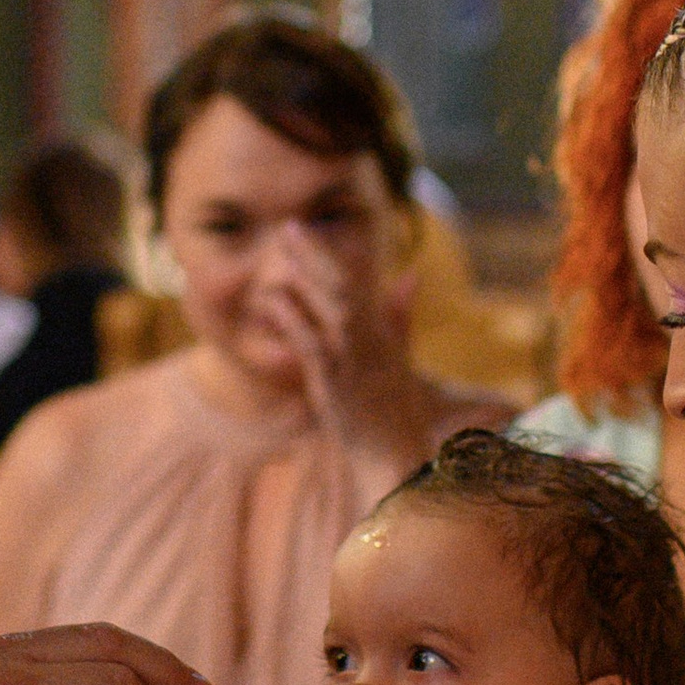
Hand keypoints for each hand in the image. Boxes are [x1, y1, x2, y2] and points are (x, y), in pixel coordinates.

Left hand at [248, 220, 424, 455]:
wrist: (398, 459)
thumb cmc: (397, 412)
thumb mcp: (401, 358)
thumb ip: (400, 316)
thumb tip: (410, 275)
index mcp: (386, 332)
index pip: (361, 282)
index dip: (335, 253)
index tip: (311, 230)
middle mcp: (373, 340)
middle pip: (344, 284)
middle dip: (316, 253)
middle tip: (290, 226)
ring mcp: (354, 360)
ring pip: (331, 306)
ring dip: (306, 275)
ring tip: (282, 250)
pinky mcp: (336, 383)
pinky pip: (312, 343)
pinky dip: (294, 318)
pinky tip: (274, 300)